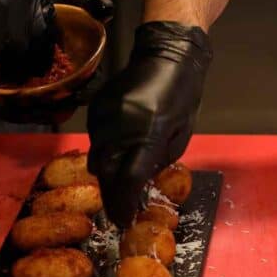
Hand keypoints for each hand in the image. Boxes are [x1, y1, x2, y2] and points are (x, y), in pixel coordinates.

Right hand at [0, 0, 55, 71]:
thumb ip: (22, 6)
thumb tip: (31, 37)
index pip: (51, 25)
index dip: (45, 45)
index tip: (38, 57)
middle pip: (39, 40)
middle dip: (32, 59)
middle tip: (23, 70)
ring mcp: (7, 9)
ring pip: (19, 49)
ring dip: (9, 59)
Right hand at [87, 22, 212, 226]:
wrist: (166, 56)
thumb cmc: (182, 97)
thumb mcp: (180, 136)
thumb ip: (156, 162)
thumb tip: (138, 187)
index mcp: (149, 133)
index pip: (128, 180)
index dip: (124, 205)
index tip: (124, 220)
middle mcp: (121, 127)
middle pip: (106, 175)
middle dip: (112, 196)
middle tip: (120, 209)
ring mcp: (105, 117)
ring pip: (97, 159)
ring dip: (107, 174)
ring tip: (121, 181)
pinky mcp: (95, 109)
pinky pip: (94, 141)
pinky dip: (104, 152)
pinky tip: (118, 151)